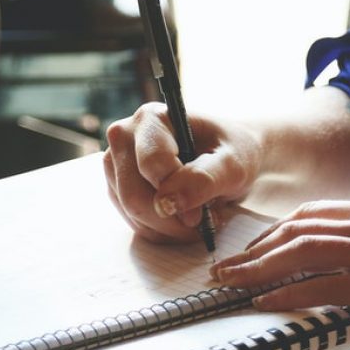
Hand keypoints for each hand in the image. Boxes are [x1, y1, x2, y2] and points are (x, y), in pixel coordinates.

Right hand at [102, 103, 262, 243]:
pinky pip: (134, 222)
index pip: (151, 165)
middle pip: (134, 195)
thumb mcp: (233, 164)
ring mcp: (116, 164)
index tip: (202, 213)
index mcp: (152, 118)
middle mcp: (125, 136)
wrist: (228, 157)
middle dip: (171, 219)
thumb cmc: (232, 152)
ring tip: (198, 217)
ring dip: (169, 227)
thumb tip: (167, 203)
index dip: (177, 195)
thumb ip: (204, 179)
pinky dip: (162, 231)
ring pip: (132, 213)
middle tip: (203, 221)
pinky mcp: (118, 188)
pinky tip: (183, 220)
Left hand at [209, 199, 349, 331]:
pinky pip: (326, 287)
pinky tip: (266, 302)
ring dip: (258, 270)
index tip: (251, 249)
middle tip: (224, 269)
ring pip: (302, 254)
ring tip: (231, 285)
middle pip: (296, 230)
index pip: (311, 214)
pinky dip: (289, 294)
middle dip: (254, 250)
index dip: (273, 233)